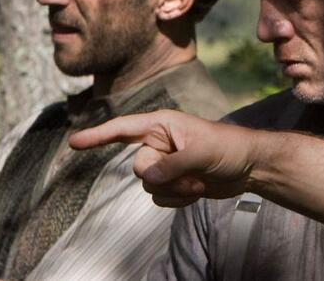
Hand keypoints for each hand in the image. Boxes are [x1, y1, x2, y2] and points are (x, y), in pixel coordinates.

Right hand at [69, 109, 255, 206]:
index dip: (98, 136)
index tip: (74, 143)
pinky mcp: (173, 181)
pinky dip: (179, 198)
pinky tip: (199, 189)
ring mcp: (166, 163)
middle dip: (164, 176)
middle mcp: (160, 143)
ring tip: (199, 178)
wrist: (250, 166)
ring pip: (149, 186)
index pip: (123, 128)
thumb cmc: (230, 147)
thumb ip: (172, 165)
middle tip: (192, 170)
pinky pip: (161, 198)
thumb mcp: (202, 152)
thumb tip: (148, 179)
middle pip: (139, 168)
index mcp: (163, 124)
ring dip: (176, 189)